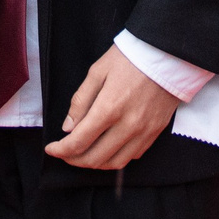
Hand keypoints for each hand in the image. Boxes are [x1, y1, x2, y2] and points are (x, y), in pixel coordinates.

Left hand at [43, 45, 180, 169]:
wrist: (167, 54)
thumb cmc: (130, 58)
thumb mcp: (97, 71)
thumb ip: (80, 101)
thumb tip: (68, 128)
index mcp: (109, 108)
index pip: (79, 142)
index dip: (61, 150)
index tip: (51, 149)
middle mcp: (127, 125)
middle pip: (95, 158)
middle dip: (74, 160)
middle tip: (64, 153)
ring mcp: (144, 132)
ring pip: (115, 163)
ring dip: (95, 164)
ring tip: (83, 154)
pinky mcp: (155, 132)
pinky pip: (133, 156)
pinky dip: (116, 158)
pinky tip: (107, 148)